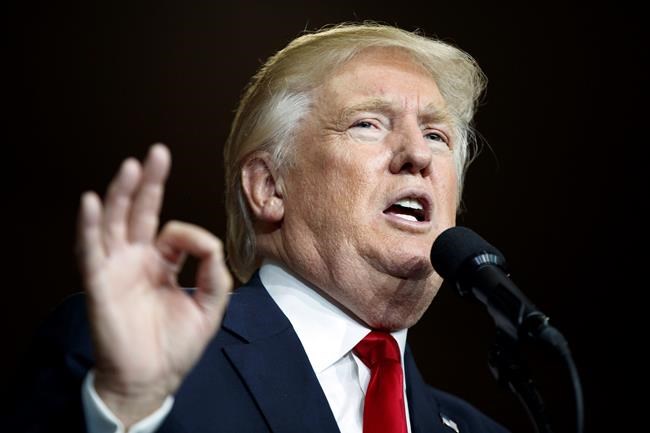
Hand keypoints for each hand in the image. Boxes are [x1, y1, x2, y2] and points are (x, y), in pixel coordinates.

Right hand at [77, 144, 231, 425]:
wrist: (152, 379)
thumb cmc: (177, 345)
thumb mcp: (210, 306)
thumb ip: (215, 273)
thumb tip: (209, 243)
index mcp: (161, 263)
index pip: (172, 231)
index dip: (190, 234)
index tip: (201, 249)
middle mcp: (136, 260)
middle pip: (139, 212)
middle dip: (148, 182)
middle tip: (157, 153)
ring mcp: (116, 269)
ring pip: (114, 223)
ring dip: (120, 194)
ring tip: (131, 166)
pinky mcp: (100, 284)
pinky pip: (90, 252)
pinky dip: (89, 227)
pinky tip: (92, 202)